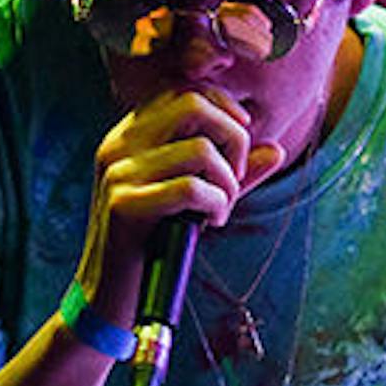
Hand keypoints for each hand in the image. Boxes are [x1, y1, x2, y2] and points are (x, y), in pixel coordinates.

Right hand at [74, 88, 288, 318]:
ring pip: (200, 149)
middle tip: (234, 177)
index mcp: (130, 136)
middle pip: (193, 104)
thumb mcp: (197, 200)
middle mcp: (119, 145)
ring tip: (221, 208)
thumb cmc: (156, 242)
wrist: (109, 293)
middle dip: (233, 138)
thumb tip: (276, 148)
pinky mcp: (123, 204)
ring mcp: (117, 172)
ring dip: (228, 182)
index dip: (224, 109)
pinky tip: (210, 223)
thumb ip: (233, 173)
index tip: (240, 144)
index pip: (184, 91)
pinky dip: (217, 206)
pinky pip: (192, 188)